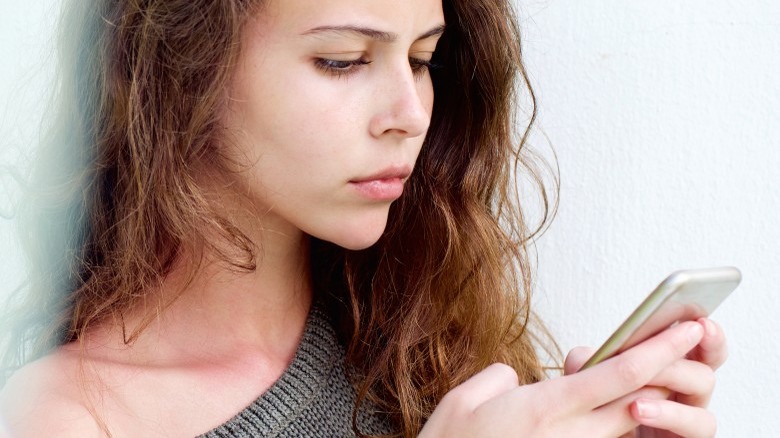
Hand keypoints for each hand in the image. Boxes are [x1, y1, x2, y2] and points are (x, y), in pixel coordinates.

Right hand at [419, 321, 704, 437]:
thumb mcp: (463, 400)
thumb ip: (498, 378)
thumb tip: (517, 379)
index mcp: (543, 408)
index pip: (617, 376)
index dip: (658, 351)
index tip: (685, 330)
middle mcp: (568, 436)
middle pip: (637, 402)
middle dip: (669, 371)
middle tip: (688, 344)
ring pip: (625, 427)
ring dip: (647, 399)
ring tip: (656, 372)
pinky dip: (616, 425)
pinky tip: (615, 409)